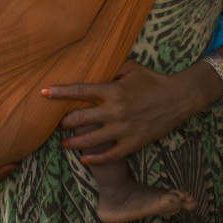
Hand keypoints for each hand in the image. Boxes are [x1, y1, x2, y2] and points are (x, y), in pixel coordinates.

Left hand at [45, 60, 205, 163]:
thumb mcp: (131, 67)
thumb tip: (93, 63)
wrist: (179, 98)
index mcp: (113, 90)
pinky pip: (111, 155)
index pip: (80, 91)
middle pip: (80, 119)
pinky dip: (96, 159)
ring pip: (92, 140)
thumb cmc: (153, 80)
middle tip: (54, 124)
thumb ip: (111, 66)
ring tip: (65, 143)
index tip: (43, 93)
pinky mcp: (134, 143)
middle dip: (63, 122)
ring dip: (74, 142)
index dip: (60, 92)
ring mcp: (124, 129)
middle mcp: (116, 111)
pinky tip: (84, 159)